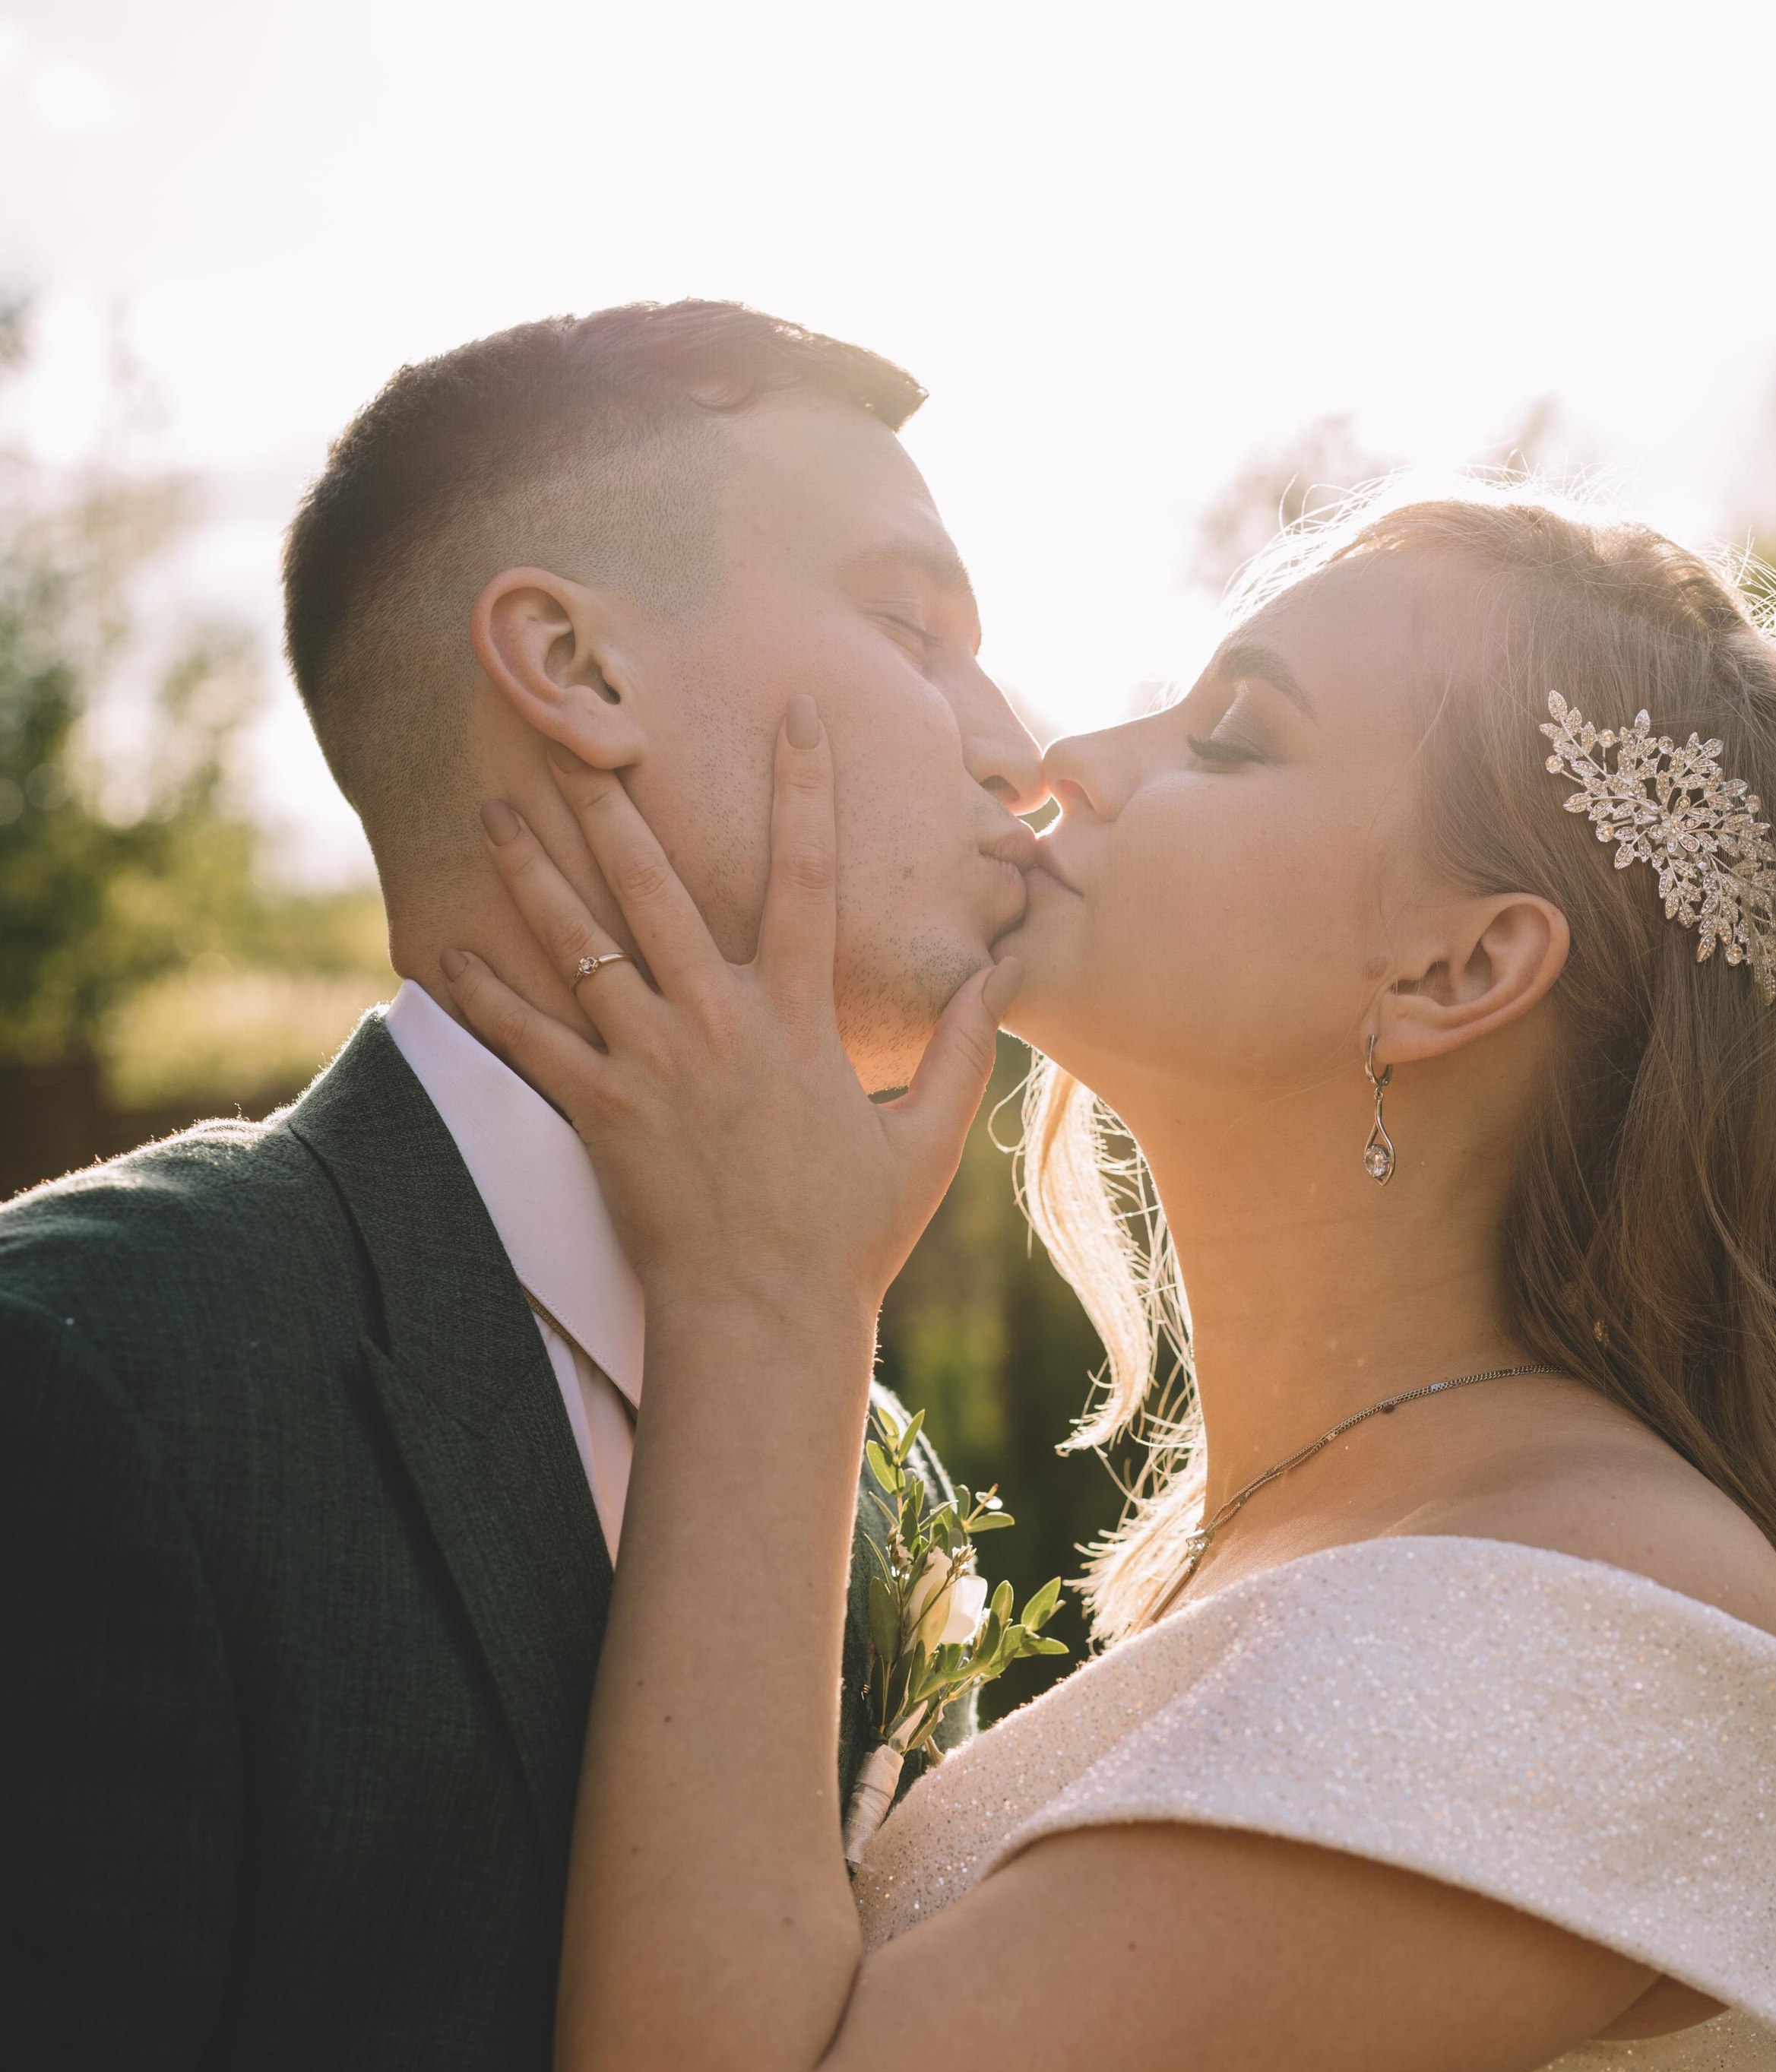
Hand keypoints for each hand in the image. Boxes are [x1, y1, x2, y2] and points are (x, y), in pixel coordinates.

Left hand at [439, 702, 1015, 1321]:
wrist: (765, 1315)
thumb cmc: (848, 1239)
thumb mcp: (925, 1145)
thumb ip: (960, 1054)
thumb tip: (994, 979)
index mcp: (799, 1020)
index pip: (808, 878)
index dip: (803, 789)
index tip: (793, 716)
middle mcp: (720, 1023)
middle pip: (658, 889)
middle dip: (614, 805)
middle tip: (574, 737)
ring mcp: (654, 1065)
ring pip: (584, 947)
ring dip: (536, 877)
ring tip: (496, 815)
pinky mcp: (602, 1113)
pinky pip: (532, 1043)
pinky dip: (487, 1000)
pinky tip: (444, 956)